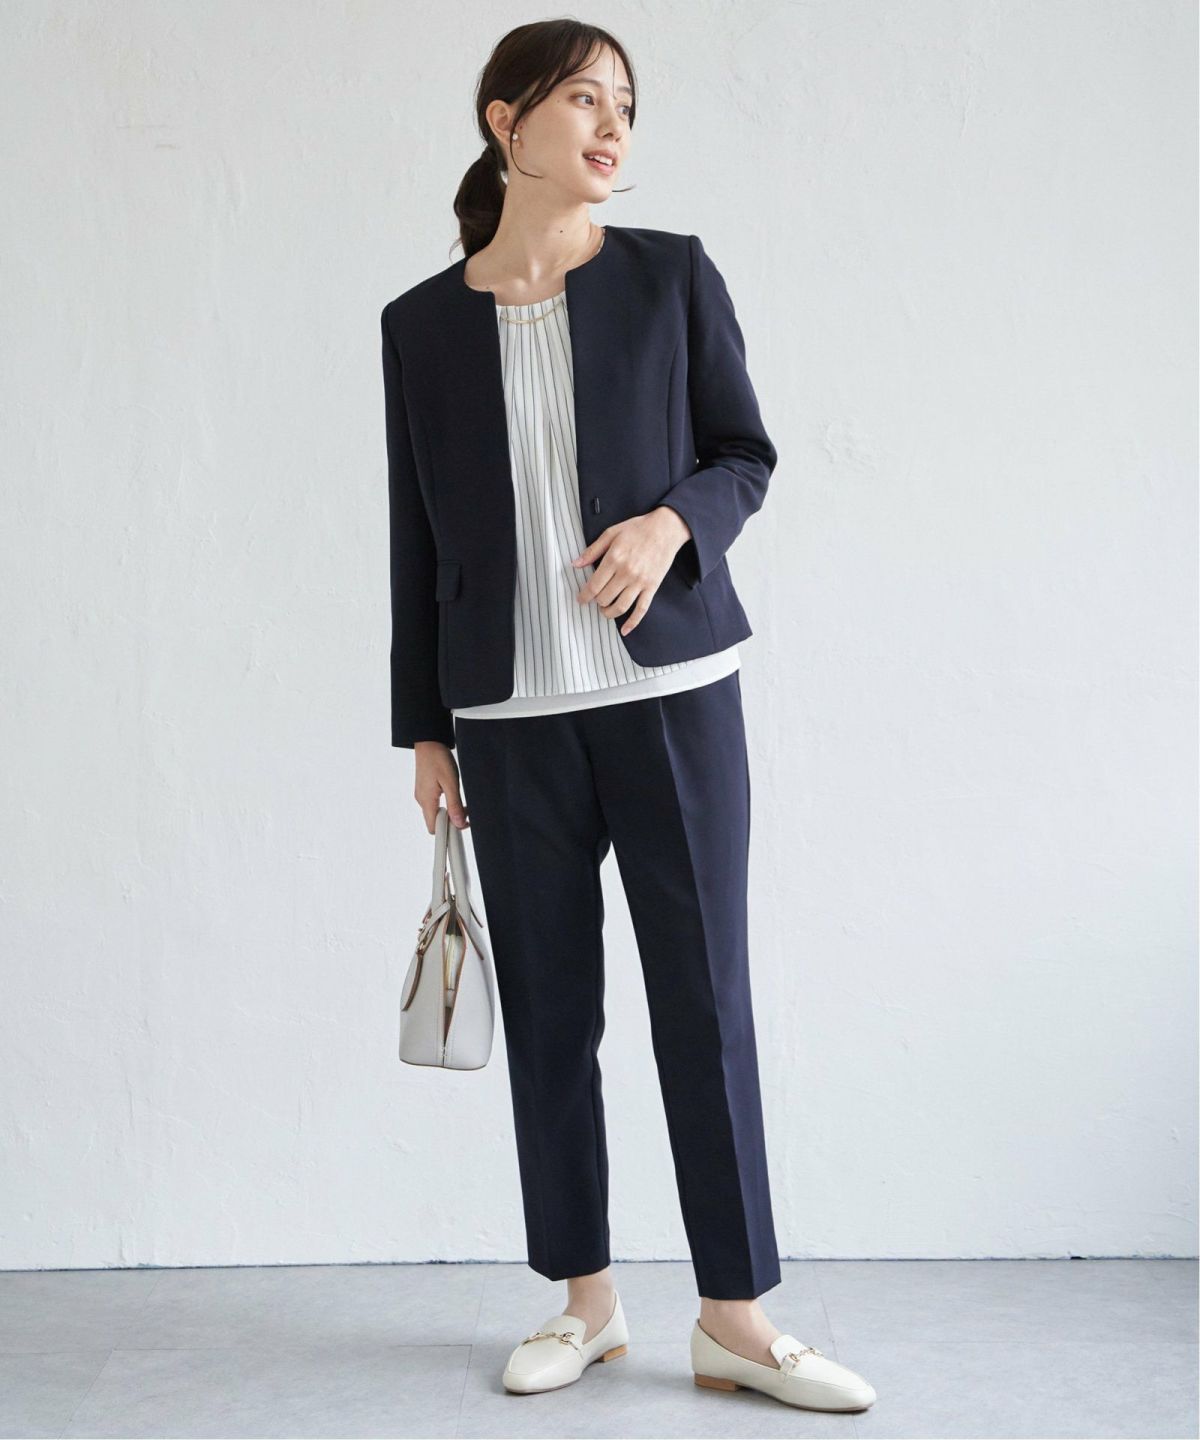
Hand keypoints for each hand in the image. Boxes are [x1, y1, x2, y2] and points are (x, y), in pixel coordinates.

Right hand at [414, 741, 469, 832]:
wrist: (428, 742)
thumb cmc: (438, 758)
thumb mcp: (450, 782)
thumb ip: (454, 805)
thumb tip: (459, 823)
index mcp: (426, 801)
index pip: (433, 828)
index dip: (447, 832)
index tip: (461, 827)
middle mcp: (422, 800)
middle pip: (435, 822)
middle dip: (451, 821)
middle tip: (465, 812)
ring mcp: (422, 795)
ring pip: (436, 813)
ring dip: (449, 812)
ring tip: (461, 802)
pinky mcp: (425, 790)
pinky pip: (435, 804)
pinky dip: (445, 805)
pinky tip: (454, 795)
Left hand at [571, 506, 691, 635]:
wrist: (665, 529)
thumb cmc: (637, 529)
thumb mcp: (611, 533)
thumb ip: (592, 551)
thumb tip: (575, 564)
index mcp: (614, 559)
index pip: (594, 586)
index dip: (584, 596)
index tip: (581, 599)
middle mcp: (626, 573)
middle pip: (605, 598)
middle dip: (597, 602)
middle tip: (596, 598)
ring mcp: (640, 582)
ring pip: (620, 607)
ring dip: (609, 613)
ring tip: (605, 610)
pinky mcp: (652, 587)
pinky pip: (641, 609)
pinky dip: (632, 622)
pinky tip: (624, 630)